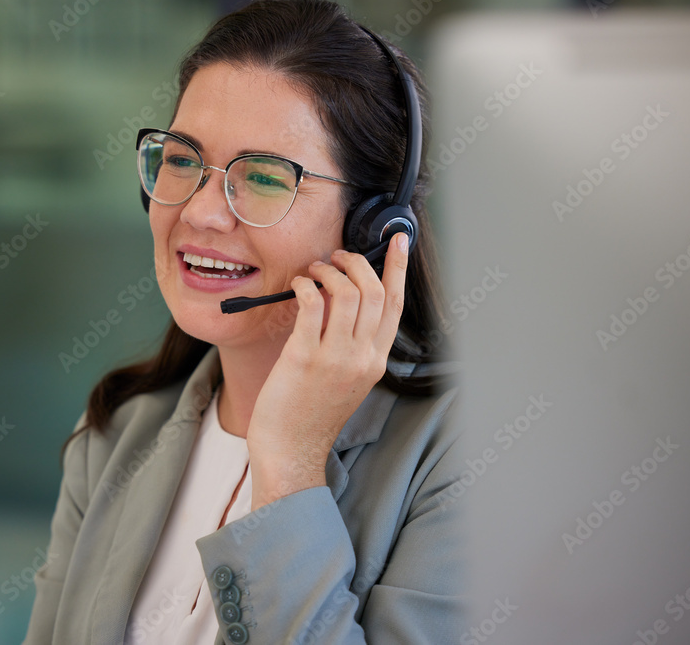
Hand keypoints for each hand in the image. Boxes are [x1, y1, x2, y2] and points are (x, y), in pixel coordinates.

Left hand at [246, 233, 409, 509]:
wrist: (291, 449)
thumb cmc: (311, 413)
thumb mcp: (346, 379)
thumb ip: (351, 343)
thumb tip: (341, 298)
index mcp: (376, 361)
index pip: (395, 304)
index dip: (398, 268)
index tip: (398, 241)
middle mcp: (362, 357)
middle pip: (374, 292)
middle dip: (357, 263)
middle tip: (336, 257)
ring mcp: (335, 357)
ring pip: (347, 292)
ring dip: (329, 271)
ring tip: (313, 271)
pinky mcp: (304, 356)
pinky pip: (313, 304)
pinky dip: (306, 284)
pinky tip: (298, 284)